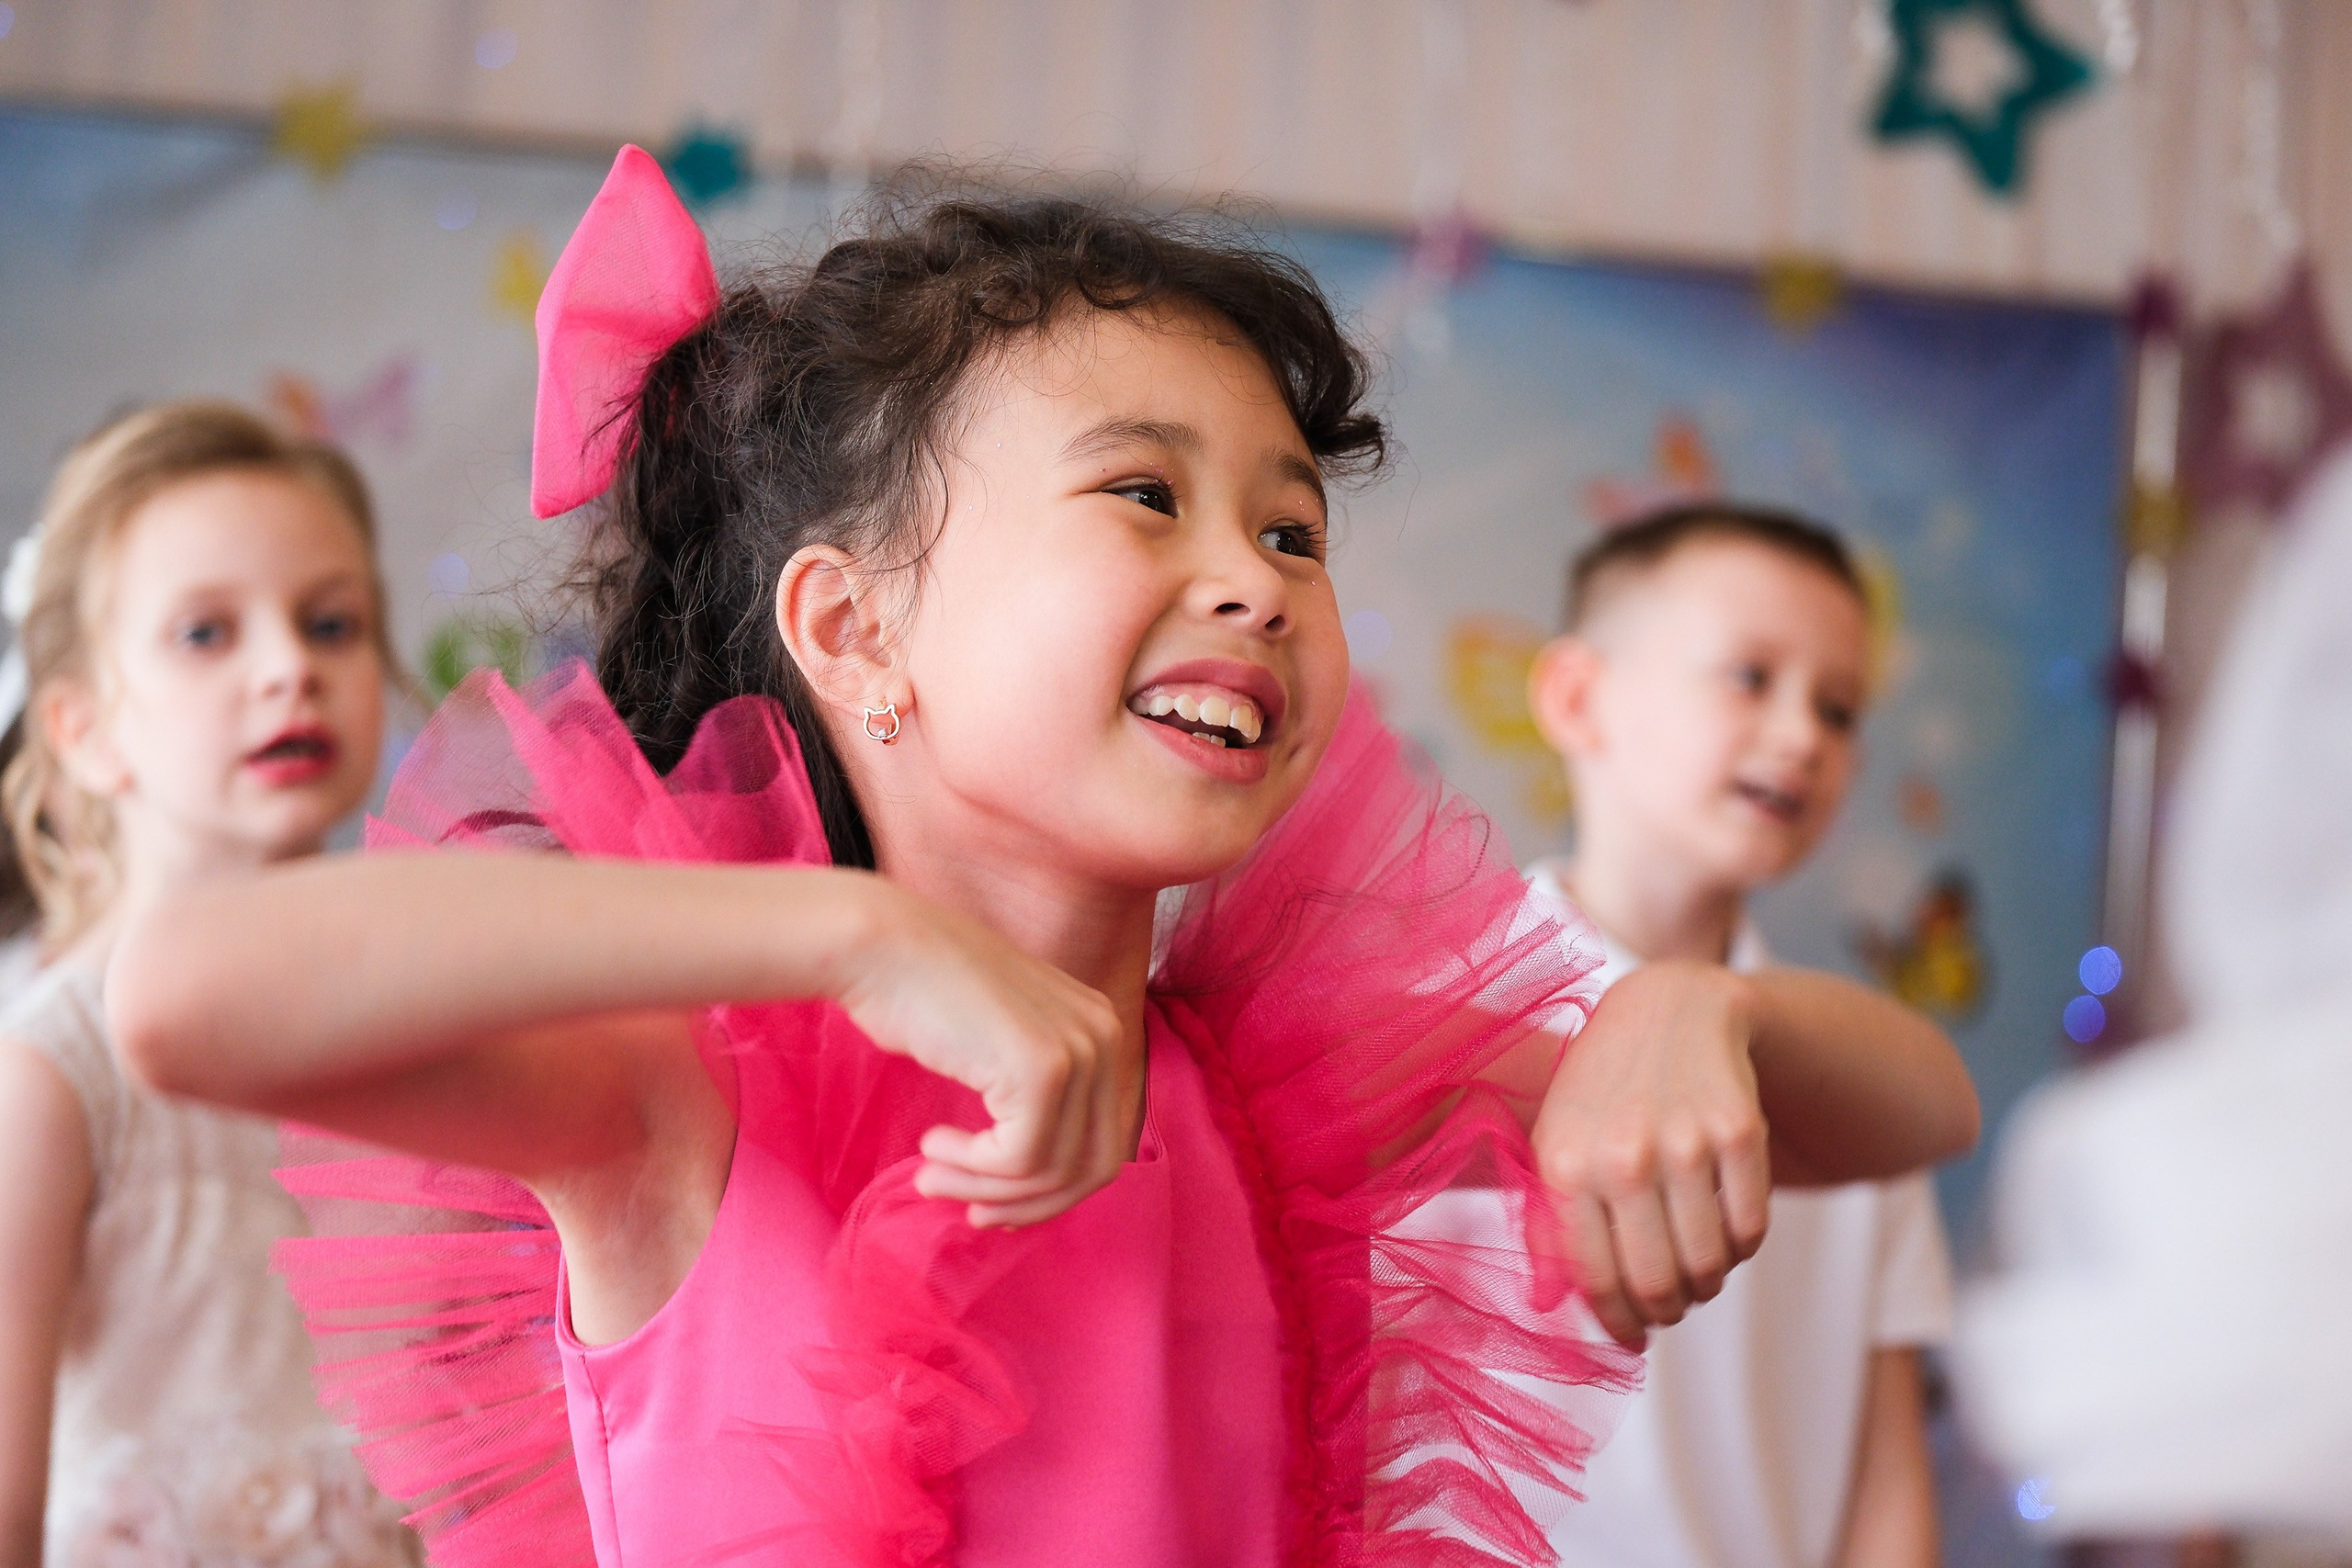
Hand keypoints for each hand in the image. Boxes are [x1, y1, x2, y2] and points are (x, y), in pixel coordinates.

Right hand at [833, 883, 1141, 1227]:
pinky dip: (971, 1170)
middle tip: (972, 1214)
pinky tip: (932, 1143)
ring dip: (985, 1190)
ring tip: (931, 1177)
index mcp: (1100, 1028)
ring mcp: (1079, 1051)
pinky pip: (1017, 1160)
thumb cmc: (921, 995)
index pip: (1104, 1140)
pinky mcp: (1043, 1071)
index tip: (996, 1205)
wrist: (880, 945)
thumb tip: (1041, 1188)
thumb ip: (1032, 1097)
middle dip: (1031, 1204)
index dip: (1053, 1190)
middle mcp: (1103, 1036)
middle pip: (1094, 1166)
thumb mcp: (999, 1045)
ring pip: (1052, 1171)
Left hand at [1531, 960, 1772, 1347]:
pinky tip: (1725, 1232)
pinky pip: (1751, 1230)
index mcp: (1565, 1164)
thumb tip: (1547, 1308)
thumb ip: (1545, 1226)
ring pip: (1709, 1266)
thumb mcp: (1554, 1145)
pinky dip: (1742, 1249)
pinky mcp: (1740, 1130)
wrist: (1667, 1009)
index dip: (1618, 1324)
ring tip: (1696, 1270)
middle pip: (1657, 1285)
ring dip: (1706, 1285)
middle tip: (1669, 1307)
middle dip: (1666, 1312)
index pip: (1593, 1281)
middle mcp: (1623, 1156)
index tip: (1631, 1336)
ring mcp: (1685, 1141)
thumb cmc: (1599, 1092)